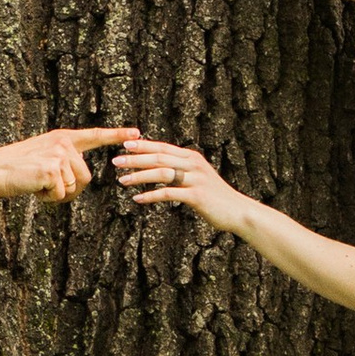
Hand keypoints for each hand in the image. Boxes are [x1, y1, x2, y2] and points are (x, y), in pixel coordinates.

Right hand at [0, 126, 129, 202]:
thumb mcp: (42, 158)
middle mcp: (63, 143)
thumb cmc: (15, 169)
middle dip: (70, 190)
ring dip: (56, 194)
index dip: (116, 135)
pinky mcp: (52, 170)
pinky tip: (33, 188)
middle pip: (85, 177)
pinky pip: (60, 195)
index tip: (136, 133)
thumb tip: (76, 181)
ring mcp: (58, 155)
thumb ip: (62, 162)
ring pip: (73, 188)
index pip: (94, 135)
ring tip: (37, 184)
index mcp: (62, 138)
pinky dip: (47, 198)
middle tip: (47, 187)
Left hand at [114, 134, 244, 230]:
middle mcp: (193, 164)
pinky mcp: (196, 196)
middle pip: (159, 157)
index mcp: (192, 157)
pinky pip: (168, 193)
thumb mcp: (198, 177)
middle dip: (135, 158)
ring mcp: (195, 179)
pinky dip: (150, 195)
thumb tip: (162, 165)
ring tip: (121, 181)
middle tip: (116, 161)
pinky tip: (137, 199)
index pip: (163, 147)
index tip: (124, 144)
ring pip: (161, 173)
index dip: (143, 145)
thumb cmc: (215, 196)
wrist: (238, 211)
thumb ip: (182, 169)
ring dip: (139, 176)